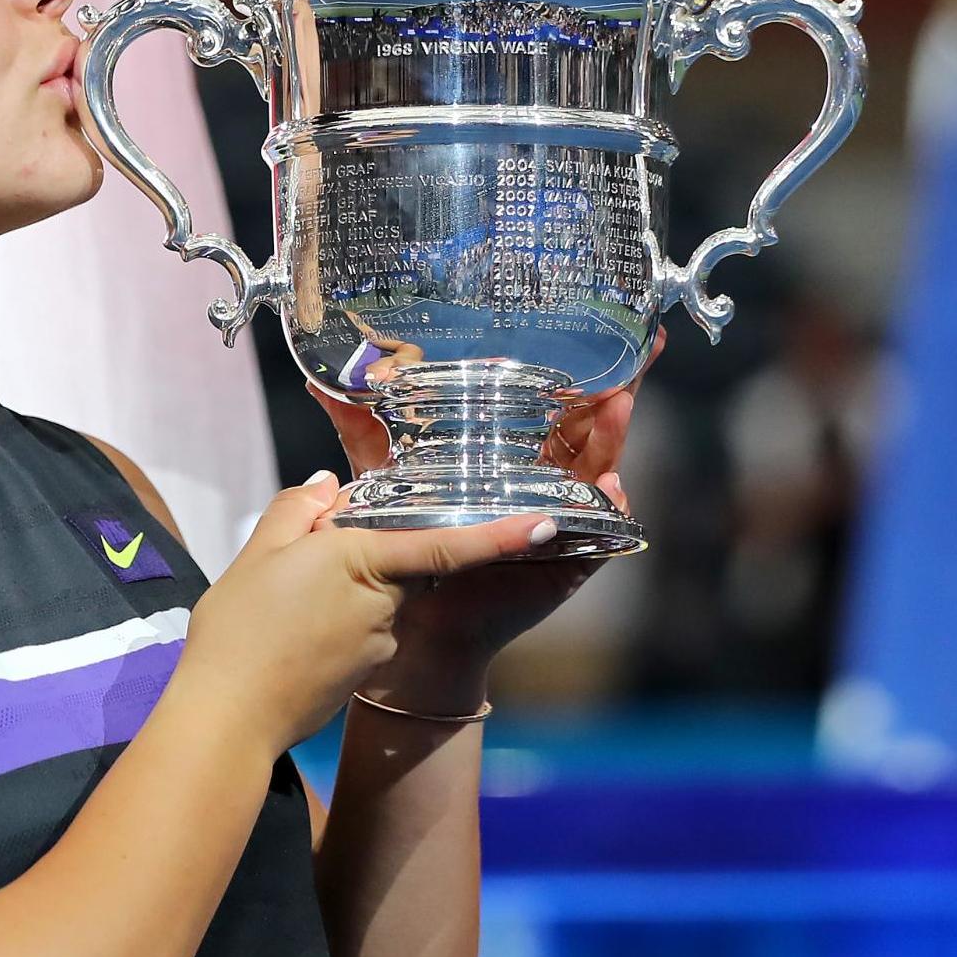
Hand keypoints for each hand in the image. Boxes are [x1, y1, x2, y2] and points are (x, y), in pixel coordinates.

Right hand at [179, 475, 557, 757]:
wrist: (229, 719)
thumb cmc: (241, 632)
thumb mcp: (258, 553)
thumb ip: (296, 510)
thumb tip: (326, 485)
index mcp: (366, 561)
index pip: (447, 544)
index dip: (501, 534)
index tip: (545, 524)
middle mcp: (385, 603)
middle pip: (396, 562)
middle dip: (364, 551)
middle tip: (300, 552)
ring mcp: (378, 642)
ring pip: (374, 597)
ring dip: (341, 590)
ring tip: (278, 601)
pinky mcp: (364, 672)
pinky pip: (358, 631)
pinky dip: (331, 624)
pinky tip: (287, 633)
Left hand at [304, 332, 662, 689]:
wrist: (409, 625)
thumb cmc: (399, 552)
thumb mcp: (382, 481)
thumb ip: (363, 434)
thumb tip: (321, 383)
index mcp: (506, 462)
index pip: (550, 408)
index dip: (574, 374)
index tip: (599, 332)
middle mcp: (539, 486)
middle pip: (586, 432)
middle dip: (613, 393)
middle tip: (635, 355)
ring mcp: (558, 522)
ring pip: (597, 472)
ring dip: (612, 438)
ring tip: (621, 403)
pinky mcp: (566, 561)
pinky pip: (600, 533)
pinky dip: (610, 509)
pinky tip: (613, 484)